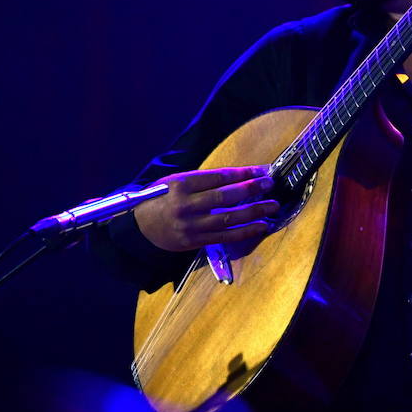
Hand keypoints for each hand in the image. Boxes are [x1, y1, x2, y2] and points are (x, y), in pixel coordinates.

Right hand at [133, 165, 279, 251]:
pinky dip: (246, 232)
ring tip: (273, 206)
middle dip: (251, 189)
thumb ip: (203, 181)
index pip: (219, 177)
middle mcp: (185, 205)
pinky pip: (225, 237)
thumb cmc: (161, 199)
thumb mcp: (175, 182)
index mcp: (181, 185)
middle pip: (225, 197)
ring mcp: (190, 225)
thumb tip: (240, 177)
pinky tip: (261, 226)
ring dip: (254, 212)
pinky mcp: (194, 241)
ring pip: (228, 218)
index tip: (262, 170)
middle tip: (270, 184)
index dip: (243, 173)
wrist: (139, 227)